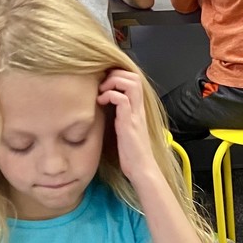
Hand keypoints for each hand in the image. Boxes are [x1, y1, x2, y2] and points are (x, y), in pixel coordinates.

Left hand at [97, 69, 156, 183]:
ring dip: (113, 82)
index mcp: (138, 109)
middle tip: (102, 85)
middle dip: (115, 74)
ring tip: (101, 92)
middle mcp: (139, 108)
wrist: (141, 168)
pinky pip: (122, 100)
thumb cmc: (131, 152)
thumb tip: (104, 104)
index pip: (134, 80)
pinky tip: (101, 102)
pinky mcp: (129, 123)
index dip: (119, 75)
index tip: (104, 83)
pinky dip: (110, 95)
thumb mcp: (125, 128)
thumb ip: (120, 115)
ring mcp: (135, 115)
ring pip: (131, 83)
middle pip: (134, 76)